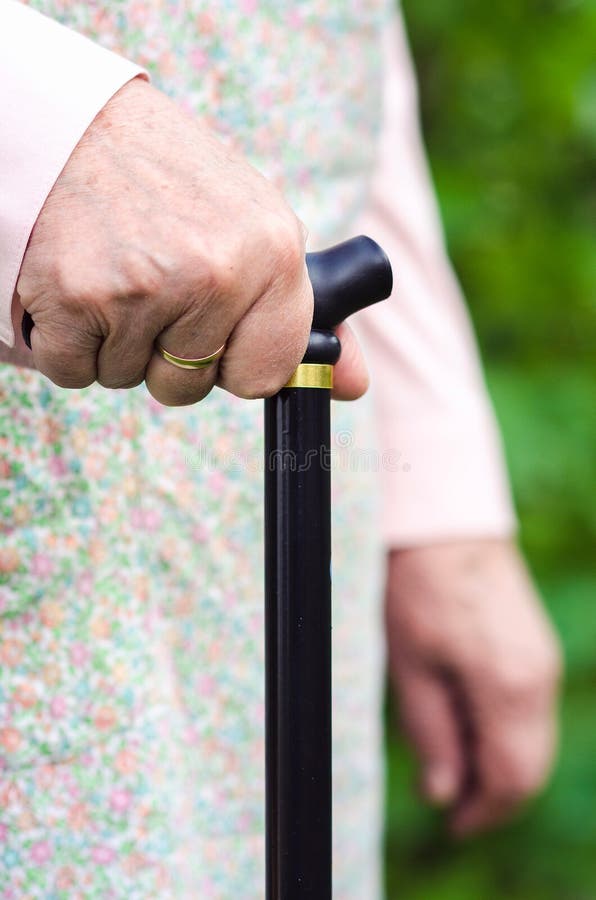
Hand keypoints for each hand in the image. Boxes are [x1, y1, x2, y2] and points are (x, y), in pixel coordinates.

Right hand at [12, 77, 366, 403]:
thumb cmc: (174, 184)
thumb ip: (303, 318)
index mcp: (274, 253)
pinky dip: (68, 341)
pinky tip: (77, 282)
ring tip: (113, 270)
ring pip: (126, 379)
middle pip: (186, 388)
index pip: (263, 376)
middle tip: (150, 283)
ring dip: (114, 343)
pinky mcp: (73, 297)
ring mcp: (143, 287)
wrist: (75, 125)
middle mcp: (216, 273)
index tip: (213, 327)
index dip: (231, 362)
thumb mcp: (257, 231)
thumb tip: (353, 386)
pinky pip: (72, 371)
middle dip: (163, 354)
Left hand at [385, 539, 561, 835]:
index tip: (450, 824)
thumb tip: (443, 793)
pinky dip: (504, 730)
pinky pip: (531, 710)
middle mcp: (540, 680)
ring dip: (497, 761)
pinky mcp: (537, 646)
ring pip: (534, 740)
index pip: (511, 779)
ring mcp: (544, 660)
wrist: (446, 522)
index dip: (482, 812)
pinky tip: (464, 717)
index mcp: (510, 688)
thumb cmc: (419, 587)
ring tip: (447, 755)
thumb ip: (431, 734)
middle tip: (446, 799)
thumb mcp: (411, 665)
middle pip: (532, 766)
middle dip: (492, 793)